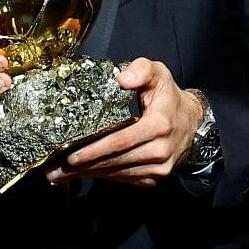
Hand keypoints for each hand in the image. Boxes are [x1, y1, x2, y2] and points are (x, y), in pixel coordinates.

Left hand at [45, 57, 202, 186]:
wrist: (192, 121)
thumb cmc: (168, 95)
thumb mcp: (158, 73)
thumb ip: (141, 69)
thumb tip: (122, 79)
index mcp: (158, 125)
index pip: (121, 141)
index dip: (95, 150)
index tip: (72, 155)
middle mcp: (160, 150)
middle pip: (115, 161)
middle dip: (84, 166)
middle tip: (56, 170)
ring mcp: (159, 168)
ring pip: (118, 173)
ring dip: (89, 174)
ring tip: (62, 175)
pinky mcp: (155, 177)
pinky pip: (125, 178)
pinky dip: (103, 177)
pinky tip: (84, 174)